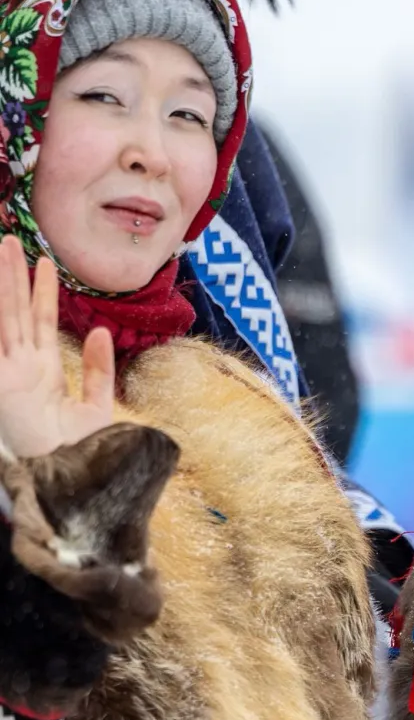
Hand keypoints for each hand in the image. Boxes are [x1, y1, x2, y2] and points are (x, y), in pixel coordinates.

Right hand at [0, 236, 112, 458]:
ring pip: (6, 316)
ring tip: (5, 246)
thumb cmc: (85, 453)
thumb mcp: (97, 406)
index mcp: (45, 374)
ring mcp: (9, 373)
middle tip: (12, 240)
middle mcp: (23, 369)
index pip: (40, 323)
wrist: (73, 479)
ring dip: (5, 282)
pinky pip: (0, 337)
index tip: (46, 265)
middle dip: (15, 276)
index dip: (42, 293)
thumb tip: (98, 331)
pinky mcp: (2, 381)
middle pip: (18, 312)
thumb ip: (98, 370)